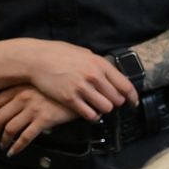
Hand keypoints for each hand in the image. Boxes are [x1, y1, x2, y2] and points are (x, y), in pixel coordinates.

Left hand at [0, 85, 77, 155]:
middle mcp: (23, 98)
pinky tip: (14, 151)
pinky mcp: (44, 120)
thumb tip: (10, 106)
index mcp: (19, 88)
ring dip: (2, 140)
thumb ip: (23, 92)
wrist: (81, 90)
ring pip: (9, 128)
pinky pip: (26, 136)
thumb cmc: (60, 88)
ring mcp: (33, 109)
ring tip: (2, 147)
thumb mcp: (38, 85)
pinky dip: (17, 146)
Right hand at [21, 39, 139, 120]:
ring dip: (103, 109)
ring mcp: (82, 88)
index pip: (125, 85)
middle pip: (117, 99)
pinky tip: (87, 111)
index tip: (133, 103)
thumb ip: (96, 63)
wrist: (34, 59)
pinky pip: (90, 114)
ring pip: (106, 108)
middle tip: (108, 101)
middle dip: (115, 102)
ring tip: (97, 105)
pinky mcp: (70, 99)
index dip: (132, 97)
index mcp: (99, 64)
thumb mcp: (82, 52)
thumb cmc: (57, 53)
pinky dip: (92, 115)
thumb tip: (109, 71)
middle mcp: (93, 76)